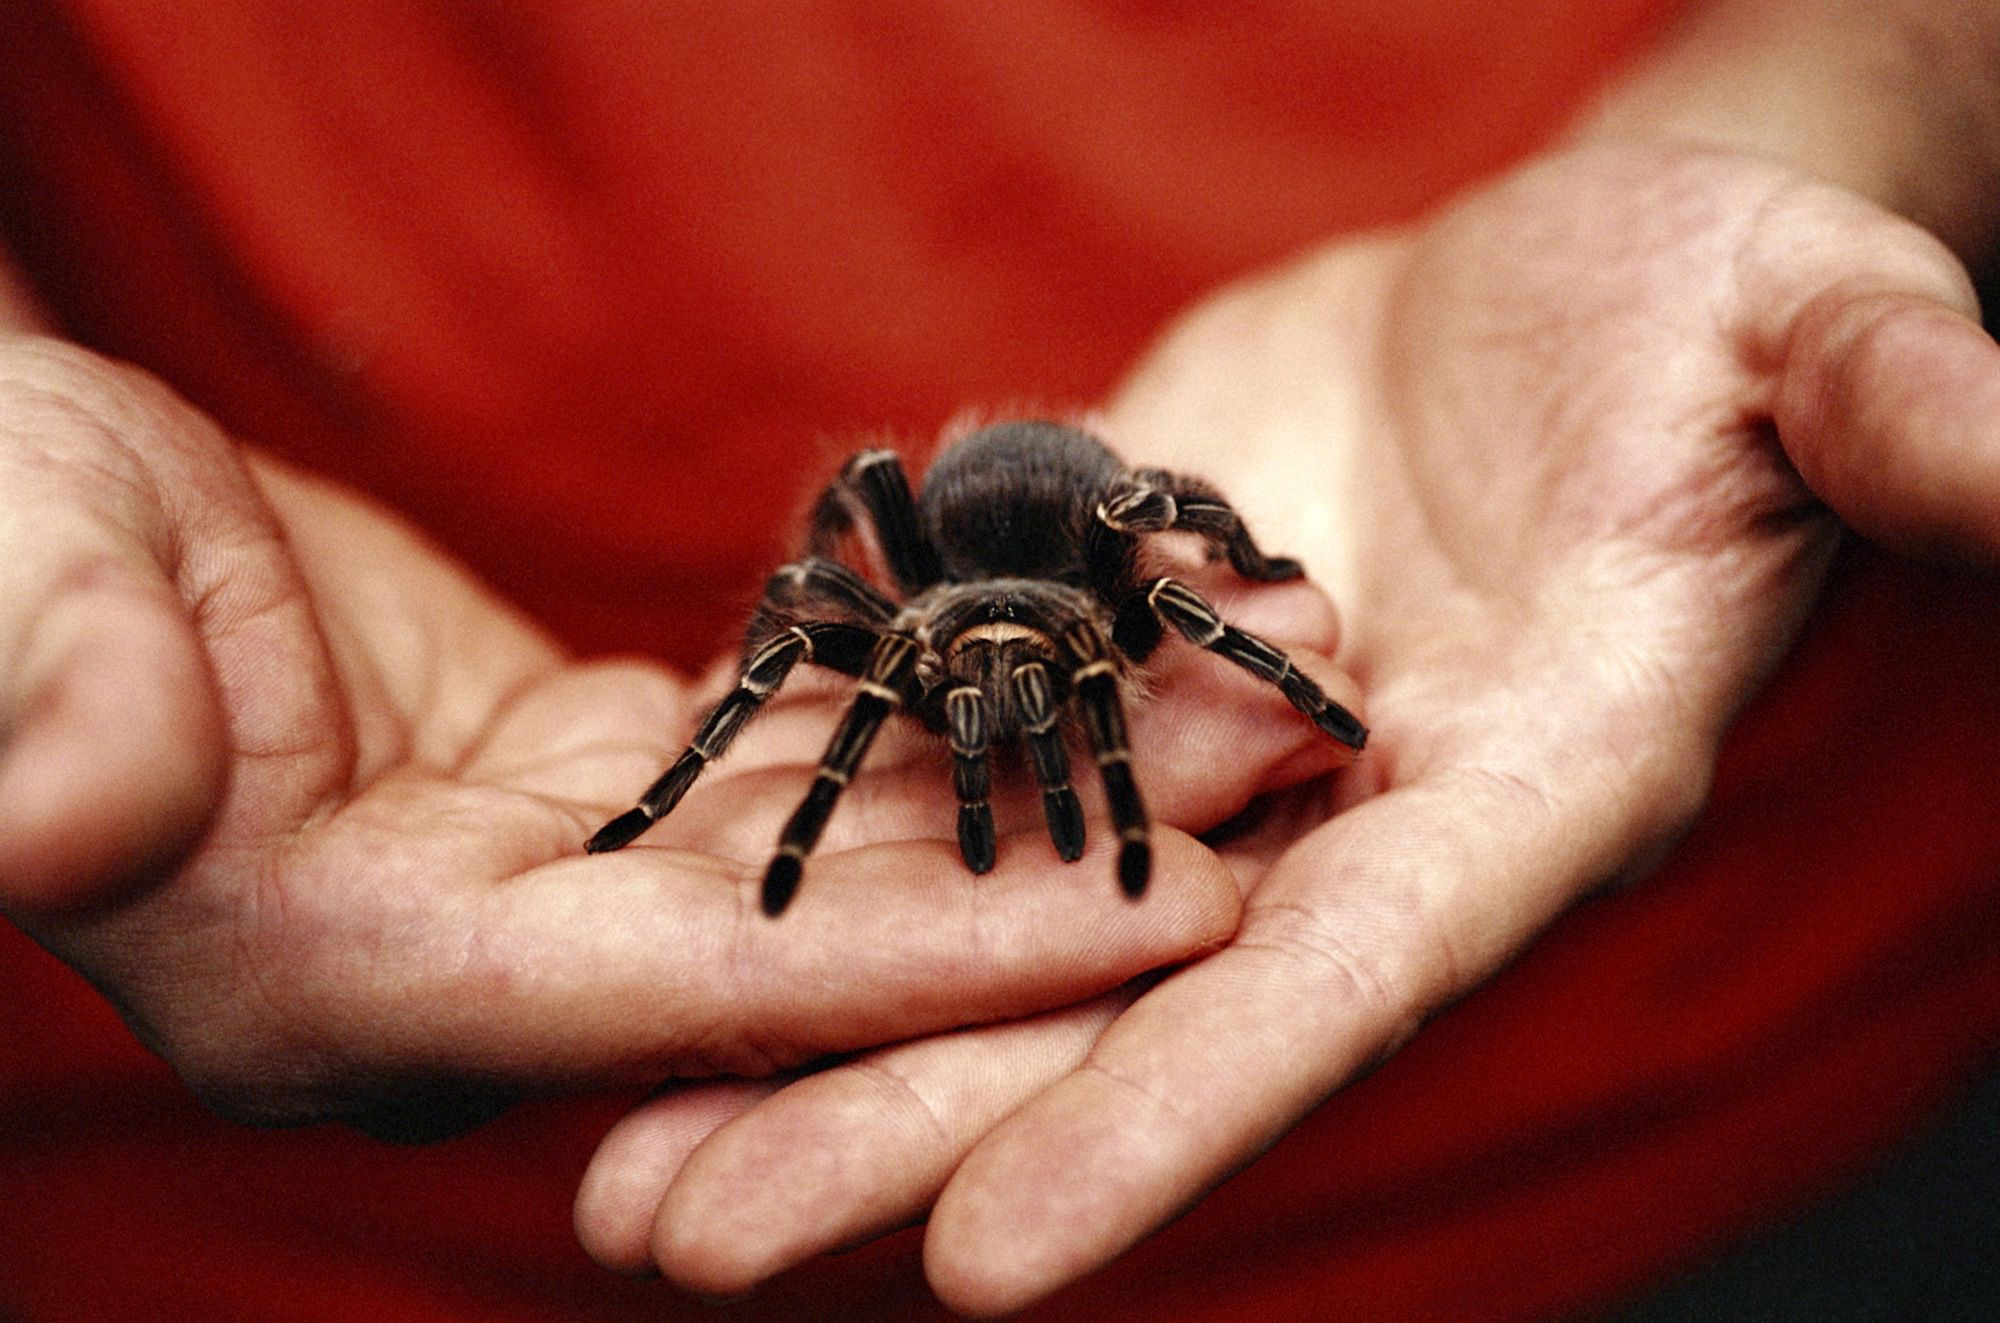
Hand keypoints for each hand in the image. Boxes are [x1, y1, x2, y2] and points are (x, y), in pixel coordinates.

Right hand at [0, 337, 1279, 1140]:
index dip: (943, 962)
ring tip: (1244, 696)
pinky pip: (796, 773)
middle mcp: (485, 979)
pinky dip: (936, 722)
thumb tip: (76, 792)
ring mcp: (545, 896)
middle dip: (1061, 874)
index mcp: (358, 981)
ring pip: (839, 848)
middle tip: (1293, 793)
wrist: (6, 502)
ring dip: (1034, 773)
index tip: (1174, 921)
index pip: (707, 994)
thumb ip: (39, 691)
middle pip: (829, 947)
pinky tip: (1077, 655)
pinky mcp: (583, 801)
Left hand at [572, 142, 1999, 1310]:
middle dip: (896, 1128)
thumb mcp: (1824, 337)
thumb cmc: (1725, 306)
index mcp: (1511, 792)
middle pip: (1100, 1010)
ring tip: (606, 1146)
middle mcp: (1331, 817)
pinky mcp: (1100, 631)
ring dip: (795, 1022)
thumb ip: (1910, 429)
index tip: (982, 1275)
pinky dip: (813, 836)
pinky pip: (946, 751)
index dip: (1170, 1124)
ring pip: (983, 915)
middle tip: (669, 1240)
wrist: (1573, 276)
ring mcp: (1196, 739)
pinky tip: (651, 907)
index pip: (1328, 992)